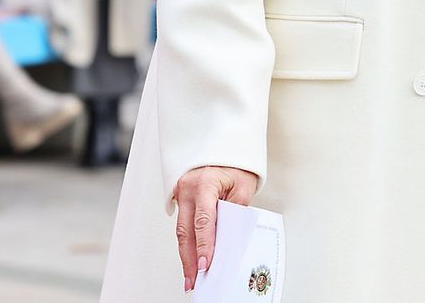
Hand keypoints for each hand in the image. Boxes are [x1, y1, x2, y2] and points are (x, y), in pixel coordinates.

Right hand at [173, 165, 258, 291]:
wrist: (224, 144)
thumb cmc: (236, 164)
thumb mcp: (243, 185)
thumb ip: (236, 211)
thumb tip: (229, 239)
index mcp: (204, 184)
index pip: (203, 220)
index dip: (204, 245)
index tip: (206, 264)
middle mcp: (187, 189)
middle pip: (186, 231)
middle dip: (190, 259)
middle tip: (194, 281)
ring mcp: (181, 194)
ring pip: (181, 231)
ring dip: (186, 255)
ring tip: (191, 277)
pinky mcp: (181, 199)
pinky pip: (183, 225)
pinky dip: (187, 243)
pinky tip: (190, 259)